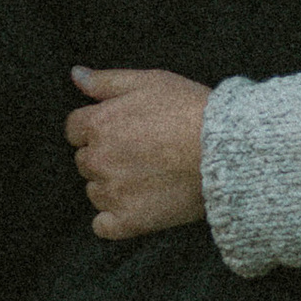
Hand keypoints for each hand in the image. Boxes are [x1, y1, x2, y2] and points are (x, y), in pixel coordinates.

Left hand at [66, 68, 213, 240]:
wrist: (224, 151)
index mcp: (98, 124)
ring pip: (94, 191)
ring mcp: (112, 192)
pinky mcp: (128, 220)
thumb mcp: (150, 81)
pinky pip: (102, 226)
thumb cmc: (190, 110)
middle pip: (85, 160)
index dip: (97, 128)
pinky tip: (134, 208)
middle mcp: (98, 159)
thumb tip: (76, 75)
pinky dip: (113, 219)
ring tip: (147, 177)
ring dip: (111, 186)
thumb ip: (106, 80)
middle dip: (105, 156)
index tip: (122, 131)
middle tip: (141, 153)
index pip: (75, 129)